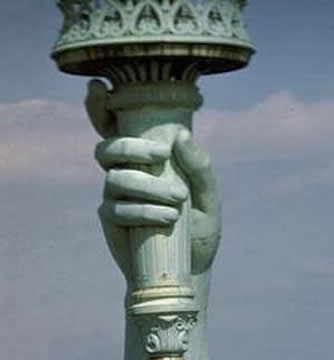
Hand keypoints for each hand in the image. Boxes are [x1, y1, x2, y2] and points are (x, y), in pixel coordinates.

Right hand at [86, 79, 220, 281]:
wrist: (191, 270)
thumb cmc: (199, 230)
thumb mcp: (210, 200)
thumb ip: (200, 169)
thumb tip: (181, 136)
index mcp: (146, 161)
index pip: (116, 129)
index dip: (99, 108)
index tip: (98, 88)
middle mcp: (126, 174)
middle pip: (108, 148)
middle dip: (131, 147)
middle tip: (161, 156)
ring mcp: (115, 197)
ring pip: (116, 178)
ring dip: (147, 186)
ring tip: (178, 201)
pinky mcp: (112, 222)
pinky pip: (117, 209)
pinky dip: (143, 211)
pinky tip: (167, 218)